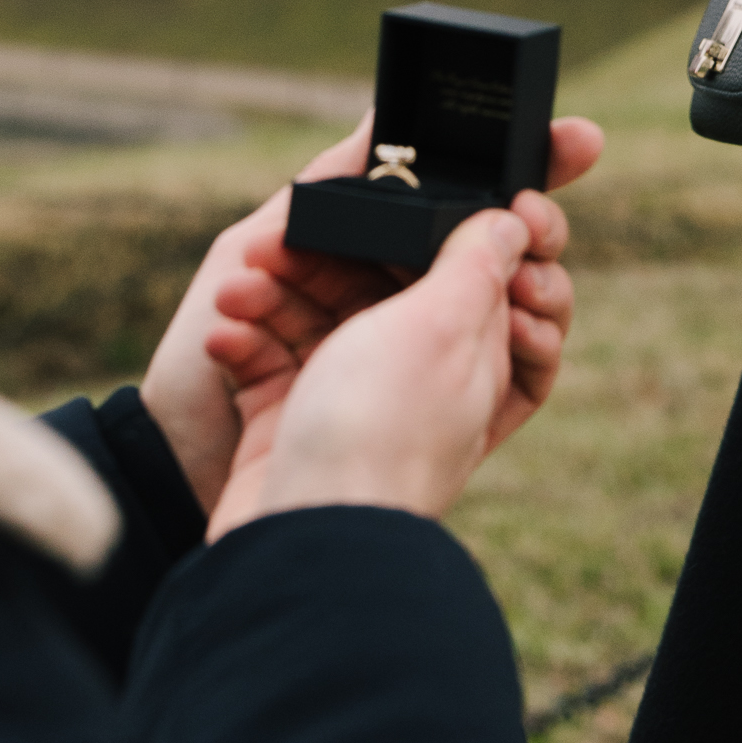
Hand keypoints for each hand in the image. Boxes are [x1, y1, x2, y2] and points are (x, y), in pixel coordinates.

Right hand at [205, 192, 573, 534]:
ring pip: (312, 313)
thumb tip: (516, 220)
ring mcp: (351, 399)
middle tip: (274, 237)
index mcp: (470, 349)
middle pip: (374, 280)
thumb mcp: (443, 327)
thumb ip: (475, 265)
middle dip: (324, 251)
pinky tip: (224, 338)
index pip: (472, 269)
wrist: (301, 542)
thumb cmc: (379, 434)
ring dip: (269, 290)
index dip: (438, 231)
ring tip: (235, 287)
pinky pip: (266, 361)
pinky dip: (243, 342)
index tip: (403, 200)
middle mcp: (415, 372)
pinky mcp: (291, 426)